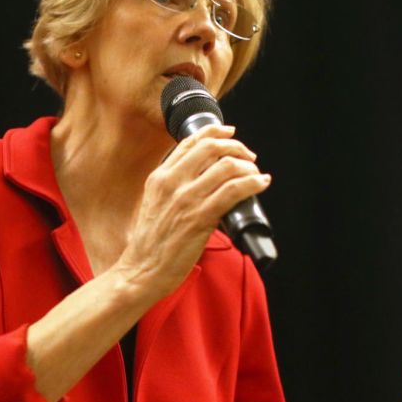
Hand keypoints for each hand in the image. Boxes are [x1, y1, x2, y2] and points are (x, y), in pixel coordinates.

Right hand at [113, 124, 269, 299]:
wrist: (141, 270)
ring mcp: (186, 200)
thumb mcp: (154, 203)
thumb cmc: (150, 243)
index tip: (230, 133)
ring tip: (256, 175)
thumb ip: (173, 185)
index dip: (215, 131)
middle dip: (237, 147)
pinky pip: (234, 190)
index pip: (190, 141)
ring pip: (227, 166)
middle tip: (249, 157)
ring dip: (249, 167)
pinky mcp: (200, 218)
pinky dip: (253, 183)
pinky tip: (260, 184)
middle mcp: (171, 183)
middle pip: (212, 147)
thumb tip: (203, 174)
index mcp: (160, 177)